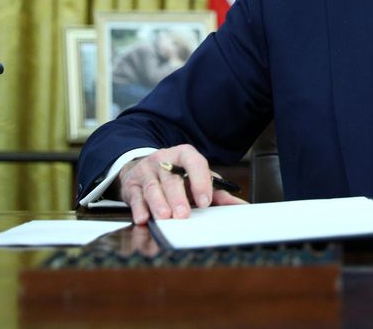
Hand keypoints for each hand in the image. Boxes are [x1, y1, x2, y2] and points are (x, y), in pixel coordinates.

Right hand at [117, 145, 246, 224]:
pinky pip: (134, 196)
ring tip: (164, 217)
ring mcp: (146, 171)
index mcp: (184, 154)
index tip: (205, 201)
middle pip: (171, 178)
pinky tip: (143, 218)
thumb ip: (218, 192)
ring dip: (158, 203)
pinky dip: (138, 208)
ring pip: (152, 187)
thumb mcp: (197, 179)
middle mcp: (164, 160)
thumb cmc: (177, 175)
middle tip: (183, 214)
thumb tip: (240, 206)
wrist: (146, 166)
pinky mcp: (131, 184)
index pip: (194, 162)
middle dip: (177, 197)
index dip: (200, 181)